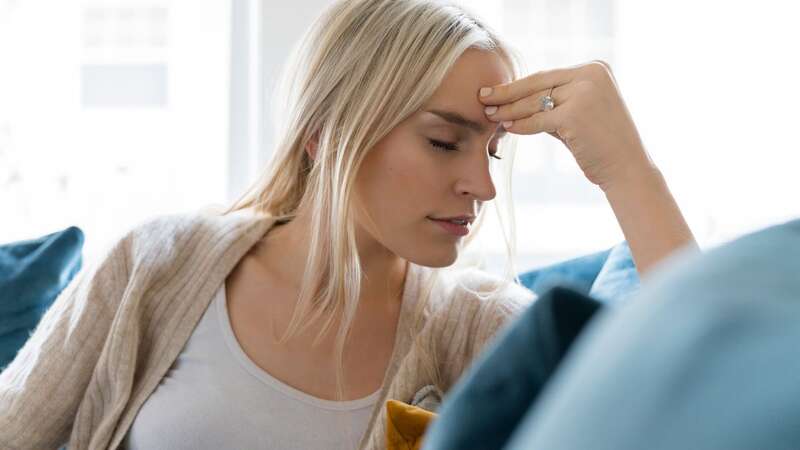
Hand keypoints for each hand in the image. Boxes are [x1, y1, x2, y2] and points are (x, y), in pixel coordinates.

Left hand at [479, 61, 656, 189]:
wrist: (627, 168)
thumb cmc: (601, 144)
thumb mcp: (580, 112)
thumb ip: (555, 101)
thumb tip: (517, 100)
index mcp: (595, 68)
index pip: (547, 76)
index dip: (518, 84)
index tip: (496, 90)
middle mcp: (591, 75)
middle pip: (538, 84)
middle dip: (507, 93)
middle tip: (483, 98)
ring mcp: (584, 93)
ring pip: (535, 102)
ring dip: (510, 110)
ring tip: (490, 115)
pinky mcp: (575, 114)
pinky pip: (538, 120)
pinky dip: (521, 125)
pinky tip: (508, 128)